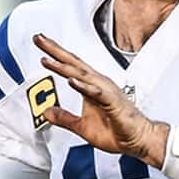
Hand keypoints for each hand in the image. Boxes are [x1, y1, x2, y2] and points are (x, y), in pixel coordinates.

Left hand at [33, 33, 167, 166]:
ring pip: (82, 75)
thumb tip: (47, 112)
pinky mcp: (113, 103)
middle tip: (39, 38)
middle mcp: (99, 84)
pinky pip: (96, 93)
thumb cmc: (117, 131)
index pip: (71, 67)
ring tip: (48, 59)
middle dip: (55, 50)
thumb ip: (64, 118)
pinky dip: (83, 86)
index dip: (55, 55)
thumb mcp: (82, 126)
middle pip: (74, 64)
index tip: (40, 43)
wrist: (139, 140)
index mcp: (93, 87)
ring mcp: (106, 92)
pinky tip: (72, 81)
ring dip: (64, 67)